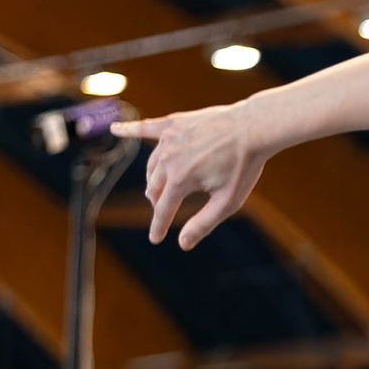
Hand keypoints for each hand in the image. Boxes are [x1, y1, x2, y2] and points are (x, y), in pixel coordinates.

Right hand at [111, 104, 267, 249]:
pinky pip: (146, 127)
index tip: (155, 239)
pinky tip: (115, 129)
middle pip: (153, 187)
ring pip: (152, 165)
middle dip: (159, 201)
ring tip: (162, 188)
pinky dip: (129, 130)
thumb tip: (182, 245)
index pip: (163, 209)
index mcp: (180, 179)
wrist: (253, 128)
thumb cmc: (243, 166)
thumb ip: (203, 223)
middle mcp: (168, 158)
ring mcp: (168, 139)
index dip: (158, 226)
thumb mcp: (227, 201)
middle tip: (166, 209)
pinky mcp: (173, 123)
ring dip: (155, 179)